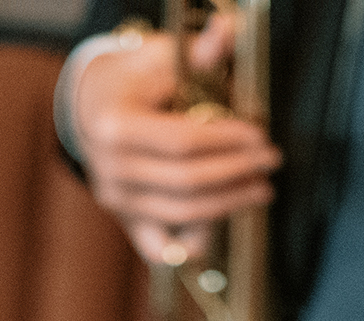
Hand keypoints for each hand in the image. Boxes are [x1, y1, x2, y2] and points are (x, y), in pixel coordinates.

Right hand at [74, 9, 277, 266]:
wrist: (94, 107)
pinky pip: (159, 247)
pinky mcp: (125, 220)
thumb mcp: (162, 58)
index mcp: (114, 126)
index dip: (226, 142)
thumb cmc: (134, 80)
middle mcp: (110, 170)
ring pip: (180, 214)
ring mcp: (116, 200)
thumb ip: (198, 52)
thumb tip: (229, 30)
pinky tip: (219, 231)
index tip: (259, 136)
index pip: (181, 142)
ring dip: (228, 204)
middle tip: (269, 163)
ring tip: (259, 189)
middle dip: (235, 173)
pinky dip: (190, 245)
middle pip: (185, 182)